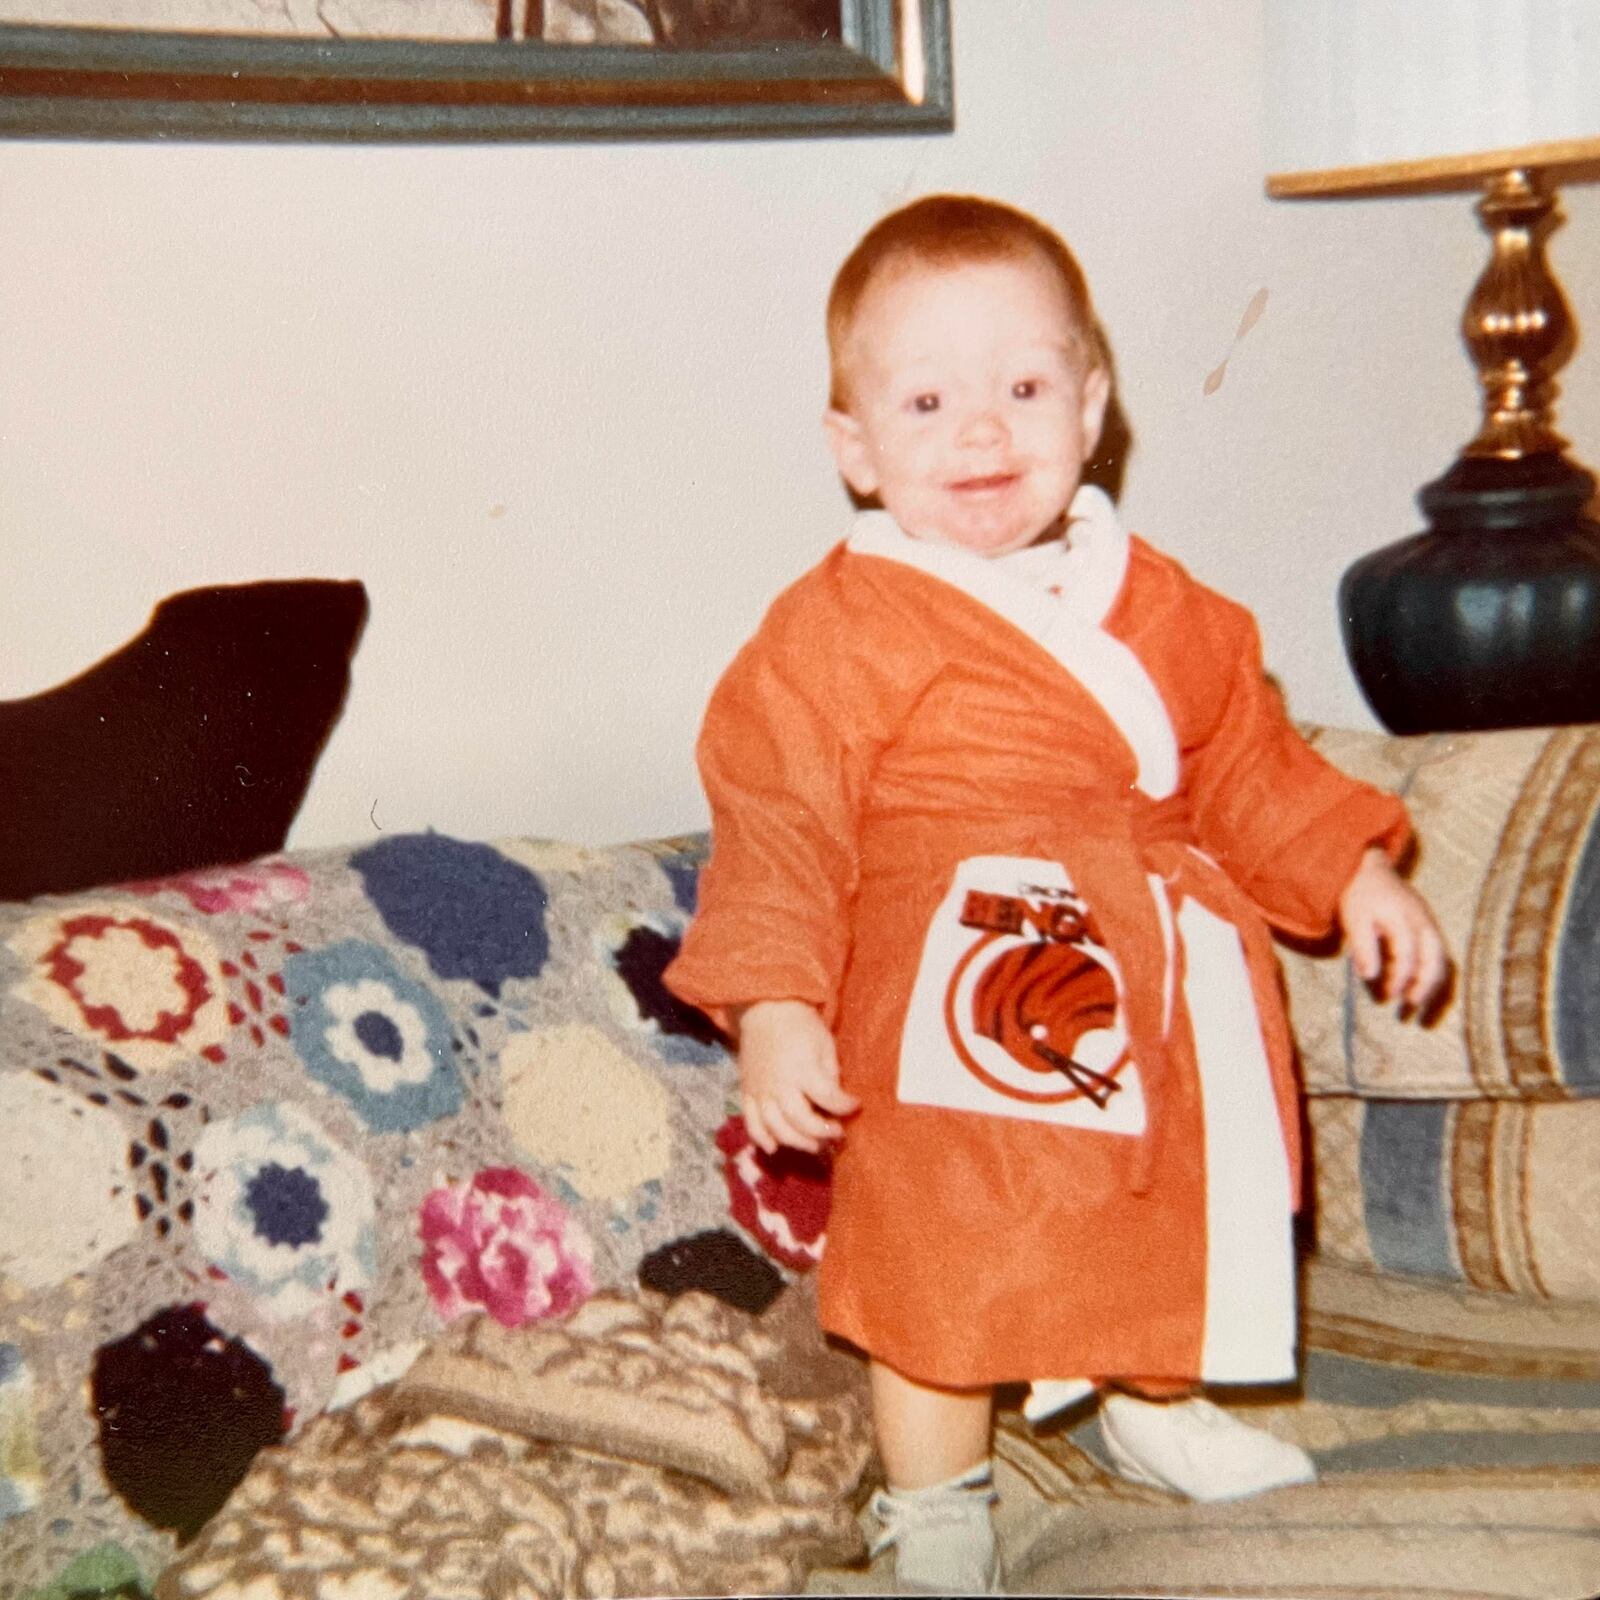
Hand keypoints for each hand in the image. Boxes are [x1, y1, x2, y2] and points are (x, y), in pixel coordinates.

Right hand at [735, 999, 859, 1155]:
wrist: (765, 1009)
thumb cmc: (801, 1025)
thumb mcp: (824, 1043)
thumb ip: (829, 1073)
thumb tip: (835, 1099)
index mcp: (803, 1070)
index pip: (828, 1097)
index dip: (845, 1106)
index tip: (855, 1106)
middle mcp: (780, 1085)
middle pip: (800, 1120)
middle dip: (821, 1131)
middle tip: (836, 1132)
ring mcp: (761, 1091)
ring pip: (776, 1127)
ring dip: (796, 1141)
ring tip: (813, 1144)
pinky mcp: (747, 1092)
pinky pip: (751, 1122)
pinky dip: (761, 1138)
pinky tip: (774, 1148)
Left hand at [1337, 847, 1449, 1014]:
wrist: (1371, 867)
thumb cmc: (1360, 894)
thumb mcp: (1355, 918)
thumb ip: (1364, 947)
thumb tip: (1370, 977)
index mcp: (1405, 917)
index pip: (1408, 954)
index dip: (1399, 977)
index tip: (1387, 996)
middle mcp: (1424, 922)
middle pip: (1435, 959)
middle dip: (1425, 986)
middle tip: (1410, 1008)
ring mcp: (1431, 924)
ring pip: (1442, 960)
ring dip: (1432, 985)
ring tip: (1417, 1005)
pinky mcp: (1430, 928)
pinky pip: (1440, 956)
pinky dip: (1433, 975)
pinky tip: (1421, 989)